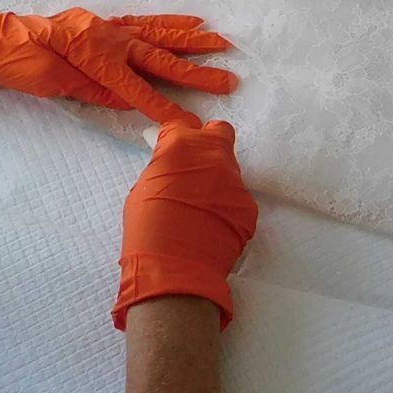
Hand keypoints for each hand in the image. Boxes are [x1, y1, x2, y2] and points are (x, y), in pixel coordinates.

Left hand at [0, 4, 234, 125]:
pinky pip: (143, 23)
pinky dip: (168, 22)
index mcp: (95, 54)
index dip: (165, 106)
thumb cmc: (18, 62)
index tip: (191, 123)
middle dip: (196, 71)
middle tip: (229, 79)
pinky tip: (190, 21)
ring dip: (192, 40)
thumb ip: (93, 89)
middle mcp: (108, 36)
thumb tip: (129, 97)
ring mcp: (108, 26)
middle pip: (160, 57)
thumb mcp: (51, 82)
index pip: (137, 87)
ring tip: (222, 41)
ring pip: (158, 34)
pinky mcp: (104, 24)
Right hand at [113, 119, 261, 328]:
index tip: (168, 146)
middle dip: (207, 142)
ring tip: (198, 208)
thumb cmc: (146, 228)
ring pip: (228, 170)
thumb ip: (164, 169)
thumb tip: (171, 164)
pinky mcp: (248, 206)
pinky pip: (235, 200)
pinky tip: (211, 226)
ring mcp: (235, 181)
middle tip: (193, 164)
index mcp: (181, 146)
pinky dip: (225, 208)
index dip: (173, 136)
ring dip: (215, 181)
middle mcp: (213, 156)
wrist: (175, 267)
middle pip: (219, 133)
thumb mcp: (144, 189)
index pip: (180, 125)